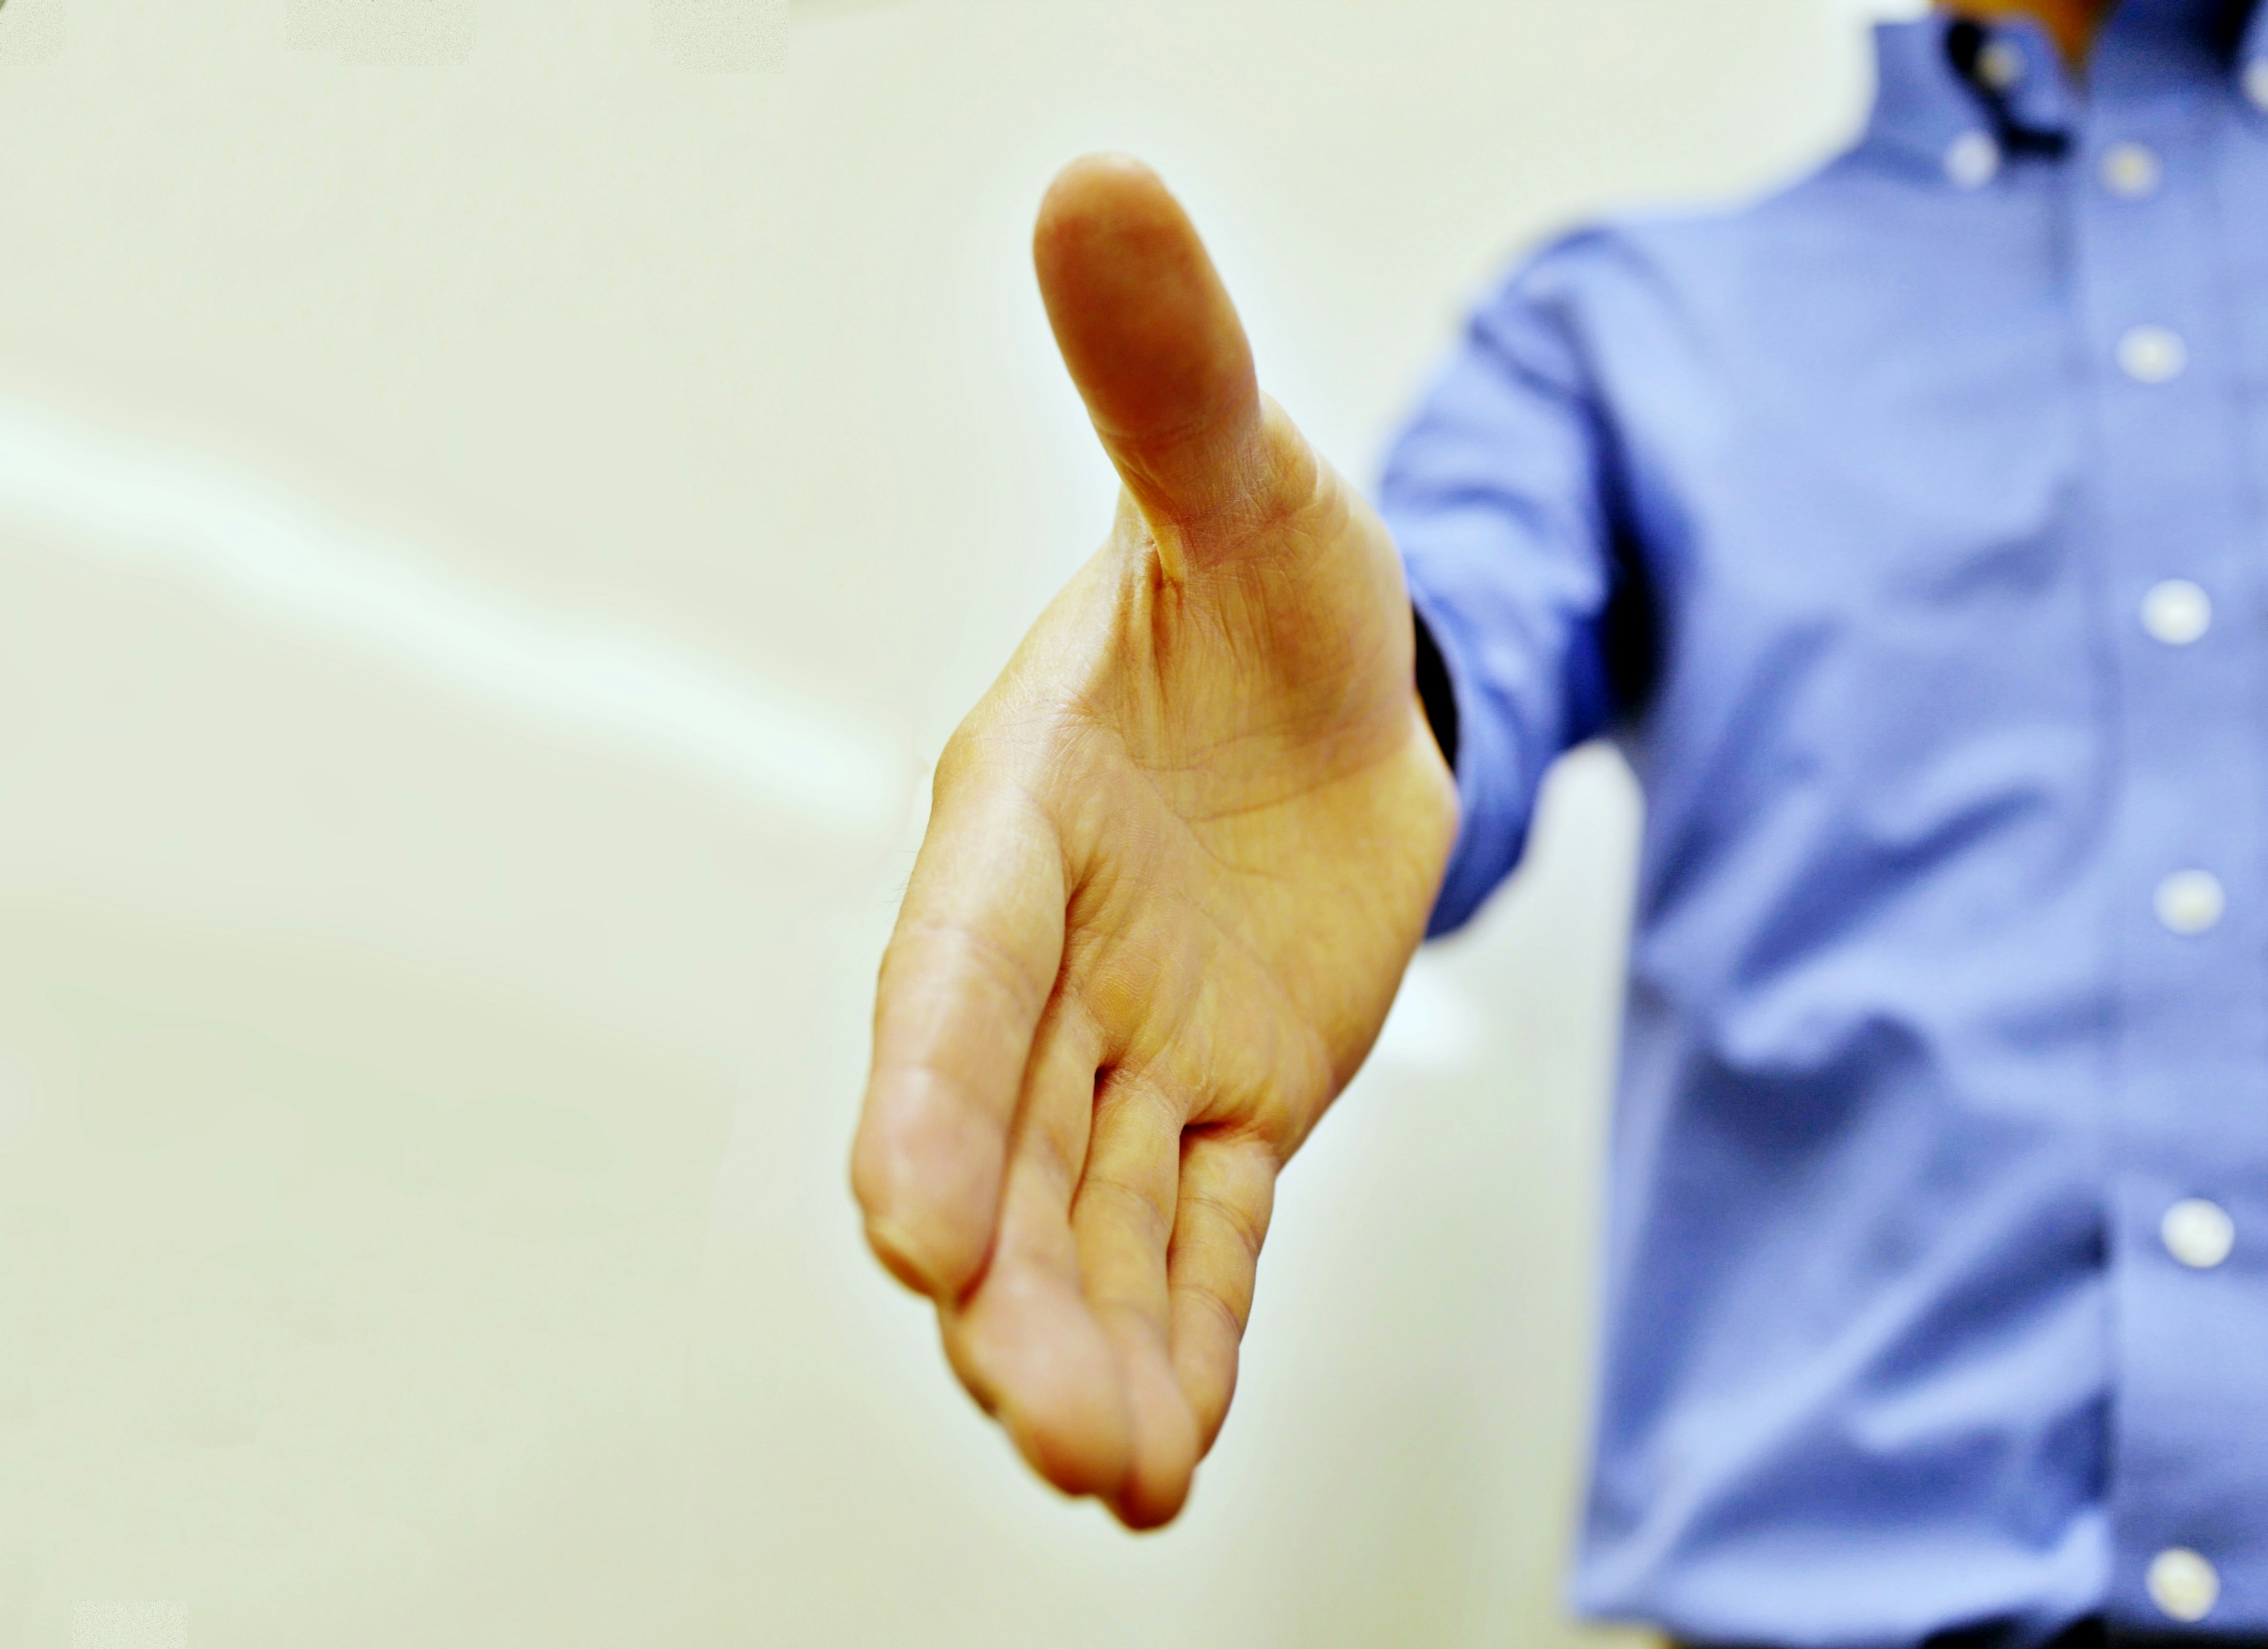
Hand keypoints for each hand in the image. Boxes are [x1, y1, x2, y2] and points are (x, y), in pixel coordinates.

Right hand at [850, 156, 1457, 1527]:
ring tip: (1112, 1475)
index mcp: (1025, 815)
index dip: (926, 1092)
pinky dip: (1192, 1337)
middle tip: (1028, 1410)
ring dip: (1100, 1339)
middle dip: (1011, 1268)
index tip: (904, 1229)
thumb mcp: (1243, 479)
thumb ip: (1169, 372)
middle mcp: (1052, 955)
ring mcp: (1134, 1044)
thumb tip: (1103, 176)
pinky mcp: (1225, 1104)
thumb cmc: (1261, 576)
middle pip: (1010, 1127)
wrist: (1324, 684)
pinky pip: (1202, 1234)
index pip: (956, 969)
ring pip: (1098, 1210)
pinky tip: (1173, 1459)